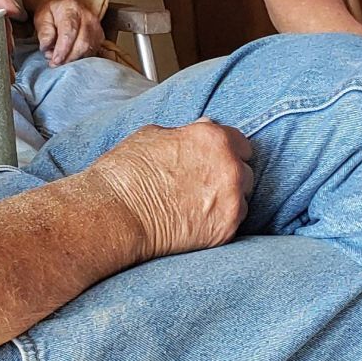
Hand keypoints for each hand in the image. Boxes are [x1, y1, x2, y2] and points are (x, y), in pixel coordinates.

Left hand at [34, 0, 105, 65]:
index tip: (55, 61)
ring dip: (74, 59)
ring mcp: (96, 26)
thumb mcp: (42, 17)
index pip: (69, 31)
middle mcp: (87, 17)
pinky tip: (70, 57)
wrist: (64, 2)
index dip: (62, 49)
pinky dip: (81, 58)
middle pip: (82, 43)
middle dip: (68, 58)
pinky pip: (93, 52)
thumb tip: (46, 46)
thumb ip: (44, 31)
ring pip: (89, 49)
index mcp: (71, 9)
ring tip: (60, 59)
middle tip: (53, 63)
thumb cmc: (52, 11)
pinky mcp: (100, 35)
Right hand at [87, 121, 253, 260]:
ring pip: (243, 199)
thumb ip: (188, 133)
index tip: (217, 160)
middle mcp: (230, 168)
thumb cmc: (126, 173)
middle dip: (229, 177)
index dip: (228, 151)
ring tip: (198, 205)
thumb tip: (201, 129)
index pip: (242, 143)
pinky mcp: (226, 231)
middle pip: (246, 172)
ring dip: (227, 201)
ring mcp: (232, 201)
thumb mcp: (154, 135)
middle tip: (204, 185)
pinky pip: (234, 223)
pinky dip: (219, 222)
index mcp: (215, 139)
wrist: (116, 215)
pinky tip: (195, 221)